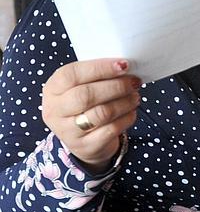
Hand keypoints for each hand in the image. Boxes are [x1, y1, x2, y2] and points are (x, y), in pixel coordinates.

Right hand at [42, 58, 140, 172]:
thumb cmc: (84, 107)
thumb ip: (95, 77)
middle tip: (134, 82)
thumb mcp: (79, 89)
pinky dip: (126, 118)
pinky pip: (111, 130)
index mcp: (52, 89)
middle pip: (86, 95)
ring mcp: (68, 131)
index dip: (100, 68)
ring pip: (101, 113)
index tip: (124, 65)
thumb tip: (125, 66)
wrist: (82, 142)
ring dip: (124, 102)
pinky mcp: (85, 146)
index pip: (71, 74)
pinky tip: (132, 112)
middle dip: (116, 86)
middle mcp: (55, 110)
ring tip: (135, 96)